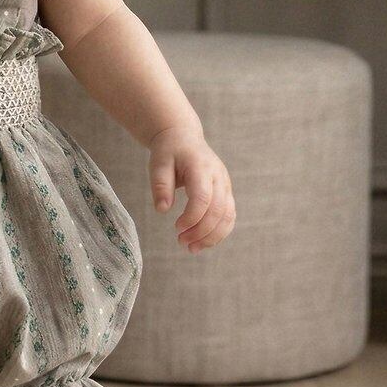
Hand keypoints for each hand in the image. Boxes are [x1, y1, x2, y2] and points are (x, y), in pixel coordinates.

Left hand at [148, 122, 235, 253]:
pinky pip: (229, 216)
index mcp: (201, 167)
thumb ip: (160, 185)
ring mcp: (225, 184)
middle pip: (218, 210)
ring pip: (228, 216)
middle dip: (201, 231)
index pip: (203, 197)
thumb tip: (162, 210)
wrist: (183, 137)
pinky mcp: (226, 192)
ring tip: (192, 249)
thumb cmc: (168, 151)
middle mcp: (218, 176)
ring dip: (212, 236)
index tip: (176, 228)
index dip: (192, 217)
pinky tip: (202, 242)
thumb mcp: (157, 163)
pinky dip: (218, 232)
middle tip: (182, 243)